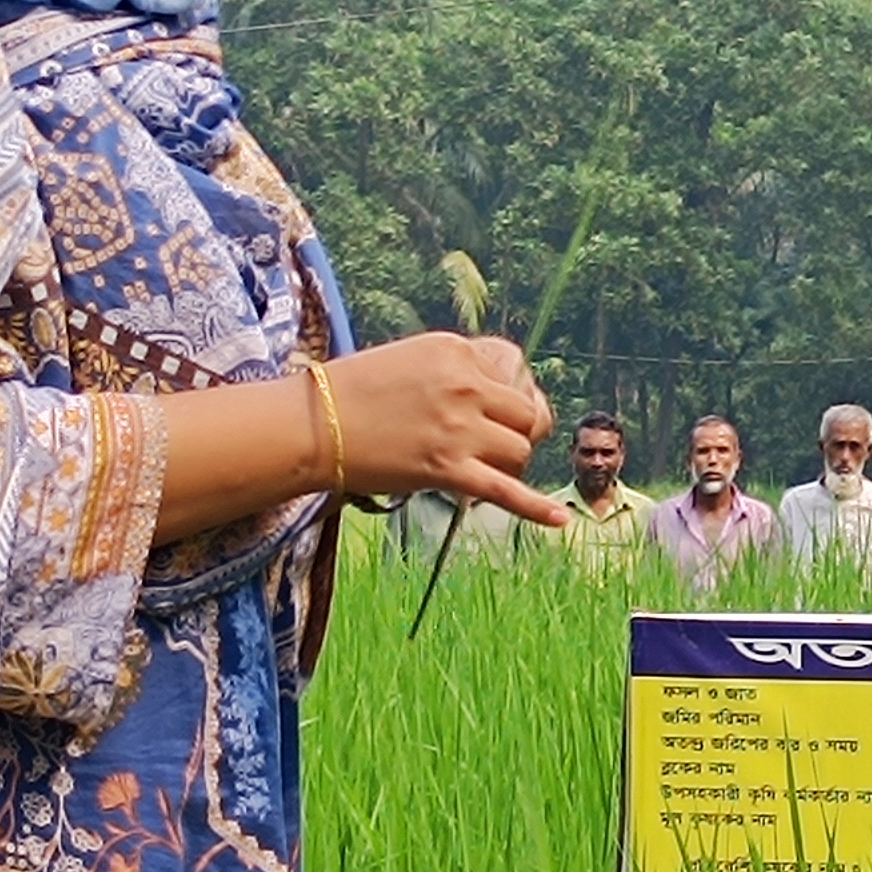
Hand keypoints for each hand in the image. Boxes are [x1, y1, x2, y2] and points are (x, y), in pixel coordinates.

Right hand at [330, 334, 562, 525]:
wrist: (311, 425)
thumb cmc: (352, 393)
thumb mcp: (411, 360)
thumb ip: (457, 373)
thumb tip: (497, 400)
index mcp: (457, 351)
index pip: (515, 369)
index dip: (507, 393)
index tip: (489, 407)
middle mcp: (466, 385)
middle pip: (527, 413)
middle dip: (517, 431)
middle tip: (492, 443)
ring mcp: (459, 428)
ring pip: (520, 451)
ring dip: (506, 463)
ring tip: (477, 467)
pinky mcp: (448, 469)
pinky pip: (506, 491)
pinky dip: (536, 508)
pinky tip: (560, 520)